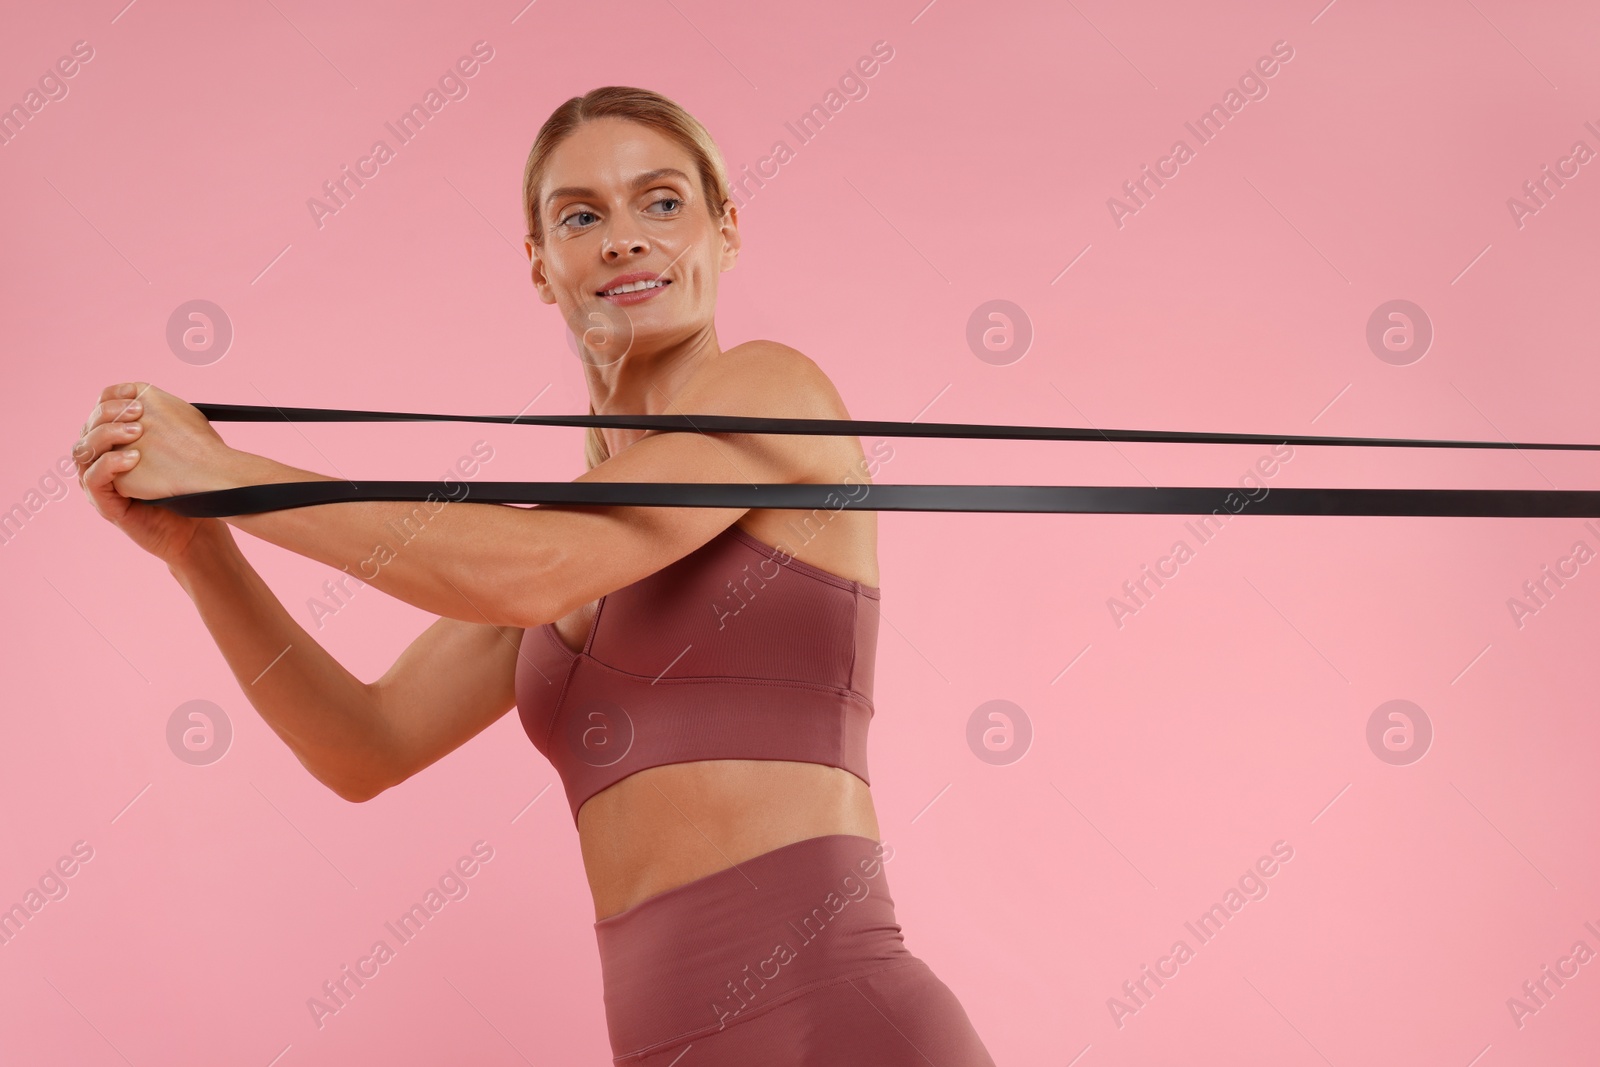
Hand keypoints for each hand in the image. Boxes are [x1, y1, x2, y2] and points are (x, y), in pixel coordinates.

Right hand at [74, 382, 228, 564]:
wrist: (196, 525)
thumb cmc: (187, 484)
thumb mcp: (175, 445)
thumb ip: (160, 419)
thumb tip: (151, 390)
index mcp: (113, 443)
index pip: (98, 411)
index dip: (111, 398)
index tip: (136, 392)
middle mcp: (99, 461)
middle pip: (86, 427)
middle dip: (109, 413)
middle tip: (139, 411)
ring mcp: (98, 484)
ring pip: (83, 451)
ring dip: (107, 436)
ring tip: (137, 431)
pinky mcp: (104, 504)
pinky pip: (92, 479)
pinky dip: (109, 464)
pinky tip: (134, 458)